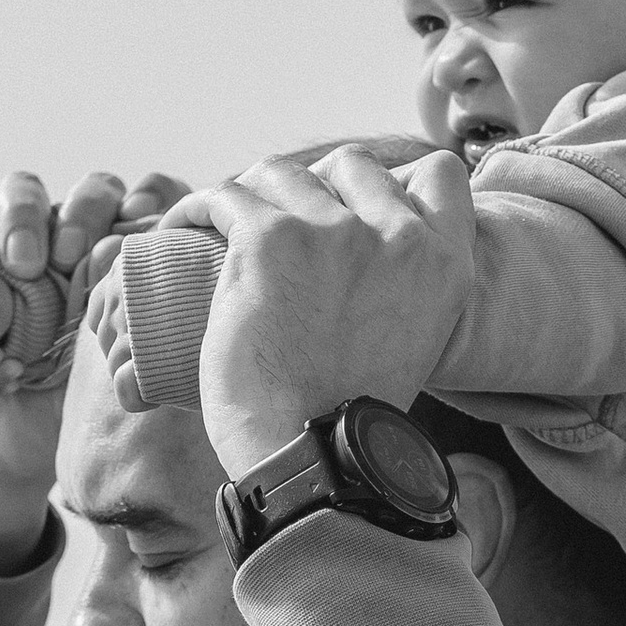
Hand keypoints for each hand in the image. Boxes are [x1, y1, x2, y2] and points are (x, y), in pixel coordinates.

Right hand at [0, 165, 187, 559]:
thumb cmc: (61, 413)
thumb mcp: (115, 381)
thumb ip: (150, 345)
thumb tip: (199, 325)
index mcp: (125, 261)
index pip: (152, 199)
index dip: (153, 199)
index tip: (140, 222)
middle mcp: (73, 240)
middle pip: (90, 191)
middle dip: (84, 213)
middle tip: (72, 260)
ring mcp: (14, 242)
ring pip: (22, 192)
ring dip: (25, 216)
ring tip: (25, 265)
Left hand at [183, 145, 476, 482]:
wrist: (308, 460)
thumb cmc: (346, 421)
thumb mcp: (411, 343)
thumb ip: (403, 293)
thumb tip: (366, 270)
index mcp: (443, 262)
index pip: (439, 175)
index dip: (395, 179)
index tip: (357, 203)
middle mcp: (396, 235)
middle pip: (350, 165)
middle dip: (313, 185)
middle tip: (279, 220)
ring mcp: (332, 231)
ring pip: (282, 174)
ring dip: (252, 194)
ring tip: (224, 223)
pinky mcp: (269, 242)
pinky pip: (226, 196)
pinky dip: (197, 207)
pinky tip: (182, 226)